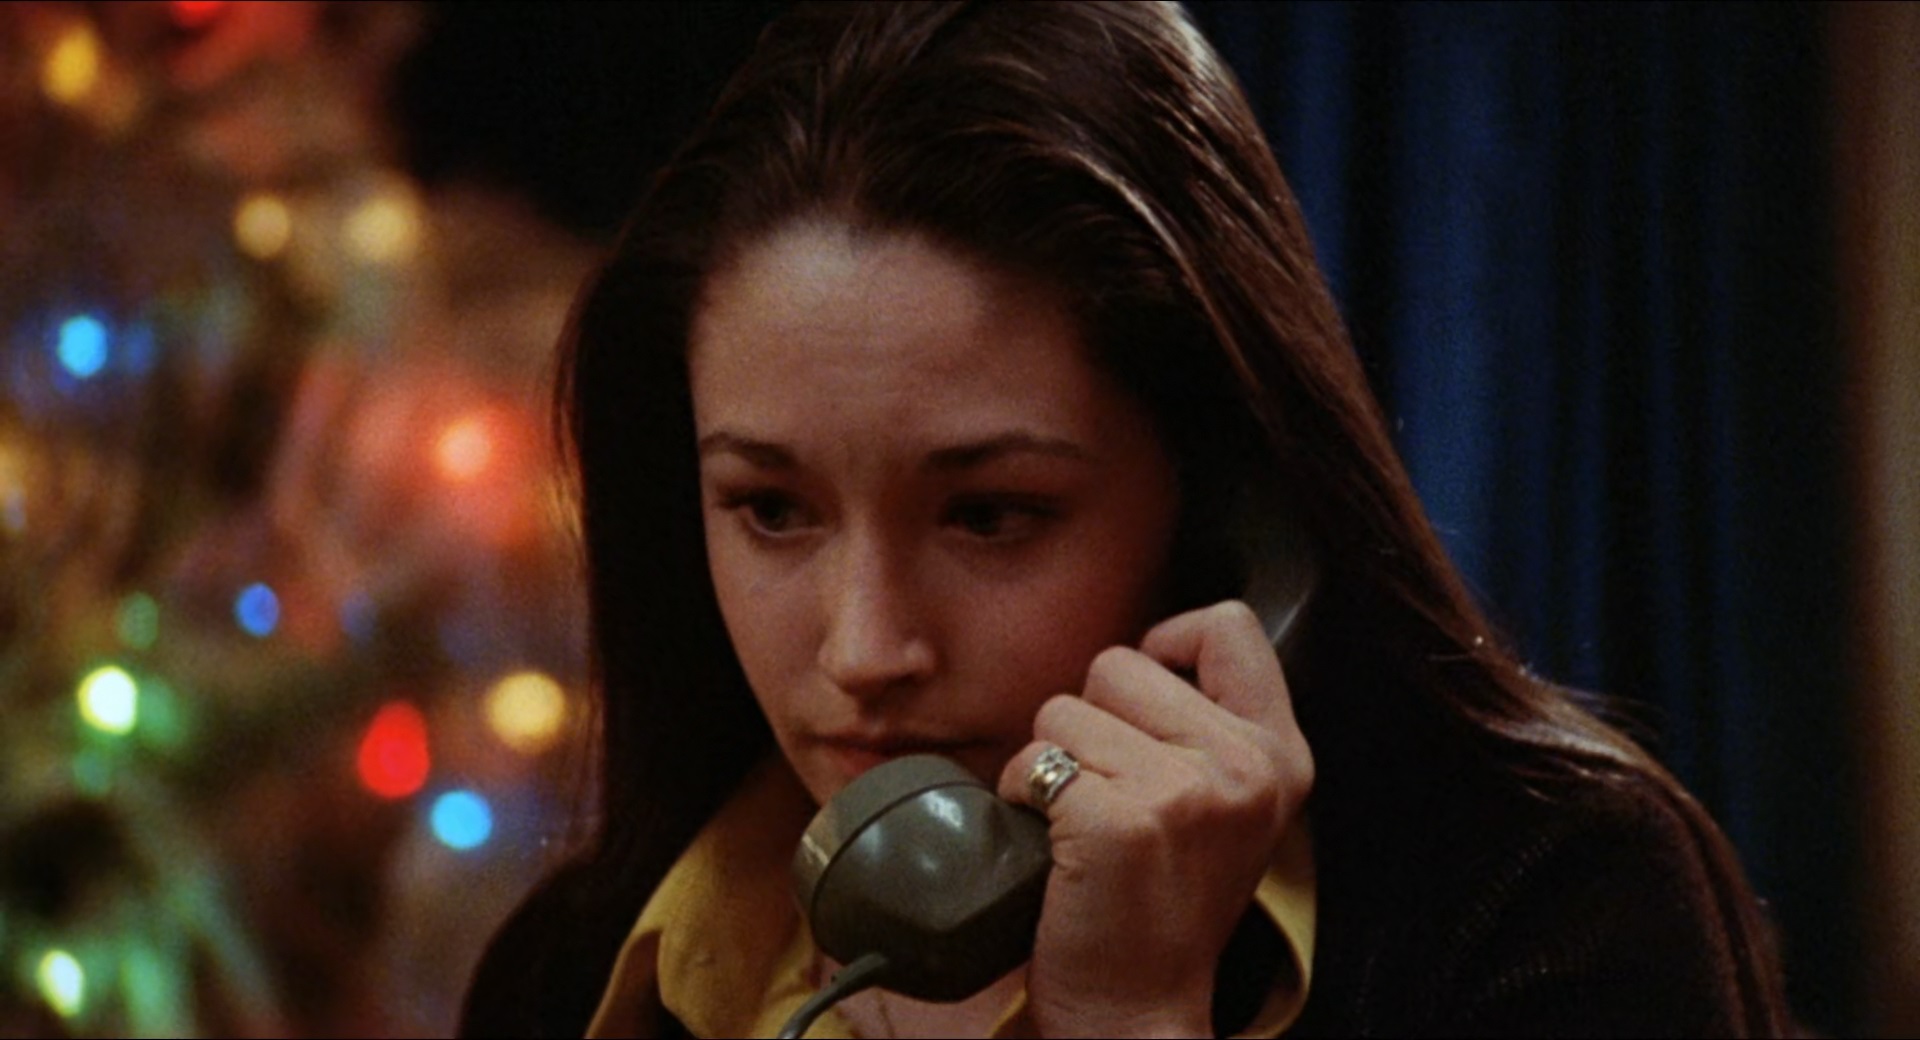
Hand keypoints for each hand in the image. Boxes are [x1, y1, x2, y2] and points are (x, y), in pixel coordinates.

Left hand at [997, 601, 1313, 1037]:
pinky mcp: (1118, 822)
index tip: (1144, 703)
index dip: (1167, 643)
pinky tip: (1052, 846)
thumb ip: (1207, 724)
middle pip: (1119, 661)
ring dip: (1050, 762)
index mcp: (1280, 754)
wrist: (1139, 1013)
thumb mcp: (1228, 805)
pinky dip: (1019, 796)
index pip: (1229, 624)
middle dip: (1092, 719)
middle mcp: (1245, 766)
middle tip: (1110, 796)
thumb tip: (1145, 649)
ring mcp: (1184, 792)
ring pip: (1062, 708)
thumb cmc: (1164, 906)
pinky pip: (1032, 760)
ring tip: (1081, 827)